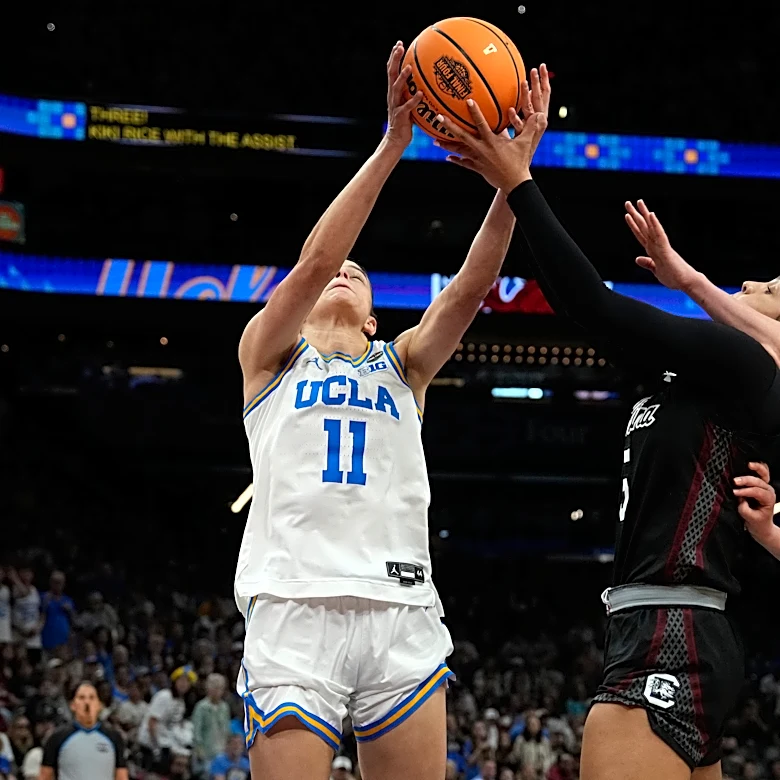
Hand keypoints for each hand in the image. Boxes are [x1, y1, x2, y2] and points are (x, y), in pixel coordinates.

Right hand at [384, 42, 423, 147]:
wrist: (396, 140)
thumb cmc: (406, 122)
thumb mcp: (410, 104)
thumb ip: (415, 92)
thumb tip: (428, 82)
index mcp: (394, 92)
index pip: (392, 70)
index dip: (394, 57)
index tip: (399, 43)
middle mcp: (392, 96)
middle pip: (391, 74)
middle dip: (395, 59)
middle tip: (399, 46)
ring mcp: (395, 105)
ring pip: (396, 88)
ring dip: (403, 77)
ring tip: (409, 68)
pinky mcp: (400, 116)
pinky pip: (407, 107)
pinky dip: (413, 100)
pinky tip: (420, 94)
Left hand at [433, 64, 550, 191]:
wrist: (514, 183)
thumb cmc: (520, 162)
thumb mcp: (525, 143)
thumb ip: (530, 127)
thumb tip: (539, 114)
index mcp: (492, 142)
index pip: (482, 124)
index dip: (475, 112)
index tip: (467, 101)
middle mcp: (481, 149)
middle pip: (462, 136)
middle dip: (450, 127)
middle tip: (439, 118)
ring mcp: (477, 159)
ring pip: (459, 151)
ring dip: (447, 145)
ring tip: (435, 140)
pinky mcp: (477, 168)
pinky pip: (464, 164)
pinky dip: (456, 161)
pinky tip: (447, 158)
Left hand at [624, 201, 697, 290]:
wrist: (687, 282)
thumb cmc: (674, 277)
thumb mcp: (656, 271)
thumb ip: (648, 263)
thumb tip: (637, 258)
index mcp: (653, 250)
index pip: (641, 234)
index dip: (634, 225)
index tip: (628, 214)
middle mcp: (657, 245)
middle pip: (644, 228)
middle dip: (636, 215)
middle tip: (628, 203)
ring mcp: (662, 246)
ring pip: (651, 228)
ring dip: (645, 215)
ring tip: (639, 203)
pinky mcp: (666, 250)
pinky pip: (659, 235)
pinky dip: (655, 225)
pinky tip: (651, 215)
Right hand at [734, 462, 775, 538]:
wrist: (761, 524)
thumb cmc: (756, 521)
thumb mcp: (750, 518)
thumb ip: (744, 508)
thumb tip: (739, 498)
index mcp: (768, 499)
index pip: (757, 492)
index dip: (746, 491)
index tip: (734, 492)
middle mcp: (769, 491)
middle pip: (759, 482)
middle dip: (747, 480)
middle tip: (734, 481)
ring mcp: (765, 486)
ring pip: (764, 474)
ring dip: (756, 469)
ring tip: (748, 465)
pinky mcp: (760, 484)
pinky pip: (762, 472)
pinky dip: (758, 467)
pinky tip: (750, 464)